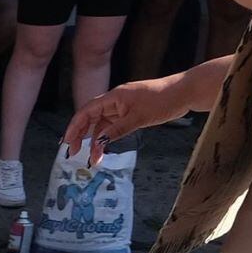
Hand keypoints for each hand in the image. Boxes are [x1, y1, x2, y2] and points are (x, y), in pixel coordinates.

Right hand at [62, 73, 193, 153]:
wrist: (184, 93)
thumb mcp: (139, 118)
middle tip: (75, 153)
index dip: (74, 127)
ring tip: (95, 159)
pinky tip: (106, 148)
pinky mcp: (132, 112)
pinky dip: (109, 136)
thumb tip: (98, 143)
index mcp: (113, 97)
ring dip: (97, 140)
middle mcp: (115, 101)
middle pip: (91, 118)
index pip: (86, 111)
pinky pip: (114, 125)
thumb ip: (117, 130)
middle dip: (81, 135)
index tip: (67, 142)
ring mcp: (123, 107)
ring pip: (103, 124)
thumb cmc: (162, 100)